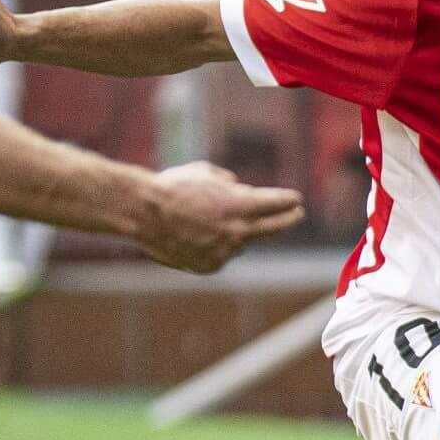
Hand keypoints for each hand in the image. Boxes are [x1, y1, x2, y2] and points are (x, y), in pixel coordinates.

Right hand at [135, 161, 305, 273]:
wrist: (142, 213)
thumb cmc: (172, 188)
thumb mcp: (205, 173)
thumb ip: (227, 183)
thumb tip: (238, 188)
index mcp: (242, 205)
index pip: (278, 204)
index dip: (288, 200)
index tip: (296, 200)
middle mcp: (239, 230)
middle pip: (275, 227)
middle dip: (288, 219)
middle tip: (297, 214)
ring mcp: (225, 251)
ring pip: (243, 241)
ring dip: (237, 232)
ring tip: (208, 220)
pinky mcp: (210, 265)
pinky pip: (222, 254)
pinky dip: (216, 246)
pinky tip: (195, 236)